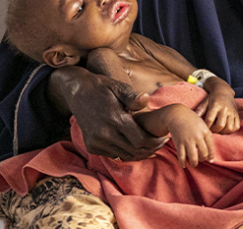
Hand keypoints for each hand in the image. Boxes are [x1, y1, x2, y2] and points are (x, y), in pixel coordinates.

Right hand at [50, 66, 166, 160]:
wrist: (77, 92)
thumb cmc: (103, 88)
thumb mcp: (119, 87)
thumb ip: (133, 96)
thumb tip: (146, 99)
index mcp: (114, 120)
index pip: (141, 140)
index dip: (155, 142)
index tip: (164, 137)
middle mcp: (104, 135)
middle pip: (135, 151)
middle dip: (151, 149)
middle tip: (162, 143)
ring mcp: (97, 142)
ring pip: (125, 156)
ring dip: (140, 153)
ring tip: (152, 146)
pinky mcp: (92, 147)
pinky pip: (114, 155)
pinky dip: (127, 154)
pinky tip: (135, 146)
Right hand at [164, 105, 215, 166]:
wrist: (177, 115)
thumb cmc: (191, 119)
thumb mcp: (202, 124)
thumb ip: (206, 135)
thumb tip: (209, 148)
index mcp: (205, 132)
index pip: (210, 147)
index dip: (211, 156)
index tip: (210, 160)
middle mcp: (198, 137)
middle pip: (203, 154)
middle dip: (202, 159)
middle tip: (200, 159)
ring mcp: (188, 141)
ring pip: (193, 158)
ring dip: (194, 163)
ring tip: (194, 164)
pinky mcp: (179, 143)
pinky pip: (181, 156)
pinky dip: (182, 163)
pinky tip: (183, 165)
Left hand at [194, 77, 239, 133]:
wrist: (224, 92)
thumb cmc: (212, 99)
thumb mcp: (204, 102)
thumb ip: (199, 111)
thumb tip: (192, 120)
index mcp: (215, 105)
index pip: (210, 120)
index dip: (206, 126)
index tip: (204, 128)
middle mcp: (225, 109)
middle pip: (220, 125)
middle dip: (214, 131)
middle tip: (211, 130)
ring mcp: (232, 112)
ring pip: (229, 127)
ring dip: (222, 132)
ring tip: (218, 130)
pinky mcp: (237, 115)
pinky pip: (236, 126)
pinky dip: (231, 131)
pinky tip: (225, 129)